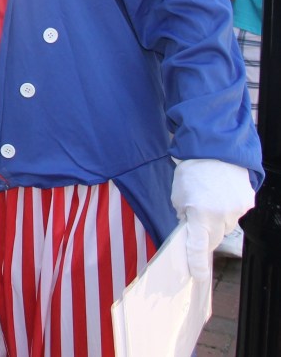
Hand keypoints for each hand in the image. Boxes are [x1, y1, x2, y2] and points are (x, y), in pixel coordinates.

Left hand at [171, 159, 254, 279]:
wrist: (216, 149)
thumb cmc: (192, 171)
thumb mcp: (178, 196)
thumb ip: (184, 215)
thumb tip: (190, 227)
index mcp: (200, 216)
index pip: (197, 247)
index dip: (197, 264)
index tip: (197, 276)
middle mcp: (220, 217)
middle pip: (213, 239)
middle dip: (204, 234)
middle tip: (197, 218)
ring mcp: (236, 212)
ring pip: (225, 226)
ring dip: (216, 219)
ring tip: (209, 198)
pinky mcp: (246, 204)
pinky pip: (234, 214)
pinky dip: (227, 208)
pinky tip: (221, 193)